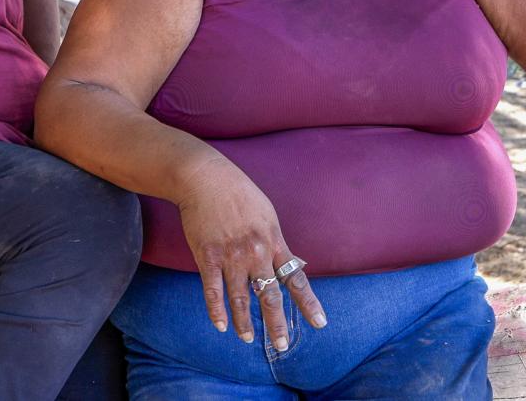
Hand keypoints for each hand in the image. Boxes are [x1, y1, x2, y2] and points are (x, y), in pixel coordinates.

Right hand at [176, 158, 326, 349]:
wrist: (205, 178)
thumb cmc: (239, 193)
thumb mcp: (267, 215)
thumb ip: (277, 241)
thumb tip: (293, 263)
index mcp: (274, 242)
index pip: (295, 280)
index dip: (308, 303)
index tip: (320, 323)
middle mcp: (256, 253)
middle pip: (269, 296)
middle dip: (277, 324)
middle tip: (282, 346)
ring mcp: (231, 256)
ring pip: (241, 298)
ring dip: (244, 322)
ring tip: (248, 338)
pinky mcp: (207, 257)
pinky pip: (213, 291)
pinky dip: (217, 310)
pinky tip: (220, 325)